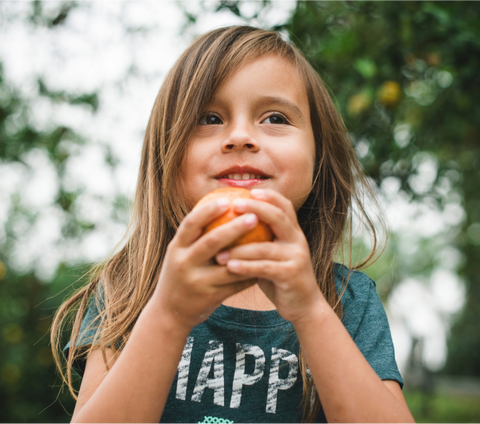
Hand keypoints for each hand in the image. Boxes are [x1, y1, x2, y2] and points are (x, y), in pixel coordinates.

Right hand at [152, 198, 260, 330]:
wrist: (169, 312)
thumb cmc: (180, 274)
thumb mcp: (180, 253)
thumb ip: (195, 235)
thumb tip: (220, 205)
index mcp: (176, 248)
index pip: (190, 224)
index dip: (208, 211)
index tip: (227, 200)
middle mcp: (184, 264)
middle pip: (211, 242)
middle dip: (234, 228)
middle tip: (254, 216)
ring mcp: (198, 282)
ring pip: (228, 265)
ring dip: (248, 252)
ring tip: (267, 240)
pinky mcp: (211, 297)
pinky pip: (236, 283)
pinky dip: (250, 272)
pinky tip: (264, 262)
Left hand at [214, 188, 325, 323]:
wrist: (304, 306)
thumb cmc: (280, 278)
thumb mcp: (272, 255)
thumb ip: (260, 240)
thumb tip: (231, 223)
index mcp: (293, 233)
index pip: (284, 206)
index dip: (268, 196)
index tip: (249, 190)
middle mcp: (297, 241)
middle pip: (278, 217)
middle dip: (255, 208)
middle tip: (233, 205)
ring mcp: (296, 257)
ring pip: (265, 247)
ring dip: (239, 248)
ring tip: (218, 251)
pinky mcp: (291, 275)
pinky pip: (264, 268)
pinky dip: (245, 267)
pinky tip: (229, 266)